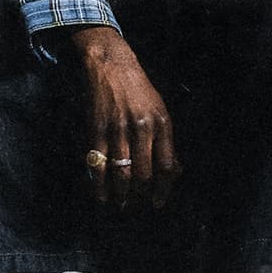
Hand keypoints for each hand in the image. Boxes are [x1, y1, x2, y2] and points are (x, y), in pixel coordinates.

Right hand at [69, 26, 179, 206]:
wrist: (111, 65)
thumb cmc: (139, 89)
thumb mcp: (160, 110)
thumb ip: (166, 140)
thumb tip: (174, 170)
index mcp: (161, 124)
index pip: (167, 165)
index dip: (163, 189)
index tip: (158, 203)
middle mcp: (142, 129)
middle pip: (144, 173)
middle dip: (141, 196)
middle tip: (137, 206)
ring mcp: (118, 130)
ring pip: (122, 173)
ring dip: (121, 194)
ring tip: (120, 205)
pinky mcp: (97, 130)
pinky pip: (99, 164)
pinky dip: (99, 184)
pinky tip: (101, 196)